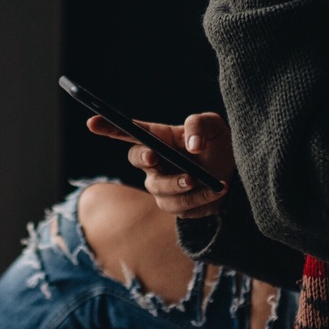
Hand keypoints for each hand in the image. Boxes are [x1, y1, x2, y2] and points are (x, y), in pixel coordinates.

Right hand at [85, 112, 235, 216]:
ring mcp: (161, 184)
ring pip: (158, 188)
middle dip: (143, 158)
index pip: (129, 131)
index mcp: (159, 137)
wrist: (236, 177)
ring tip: (203, 180)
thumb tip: (191, 146)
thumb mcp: (213, 126)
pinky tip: (216, 190)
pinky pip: (178, 207)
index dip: (108, 127)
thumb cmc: (219, 145)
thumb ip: (198, 126)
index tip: (92, 122)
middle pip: (136, 159)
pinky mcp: (173, 205)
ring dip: (179, 184)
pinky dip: (198, 199)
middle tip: (154, 156)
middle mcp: (155, 161)